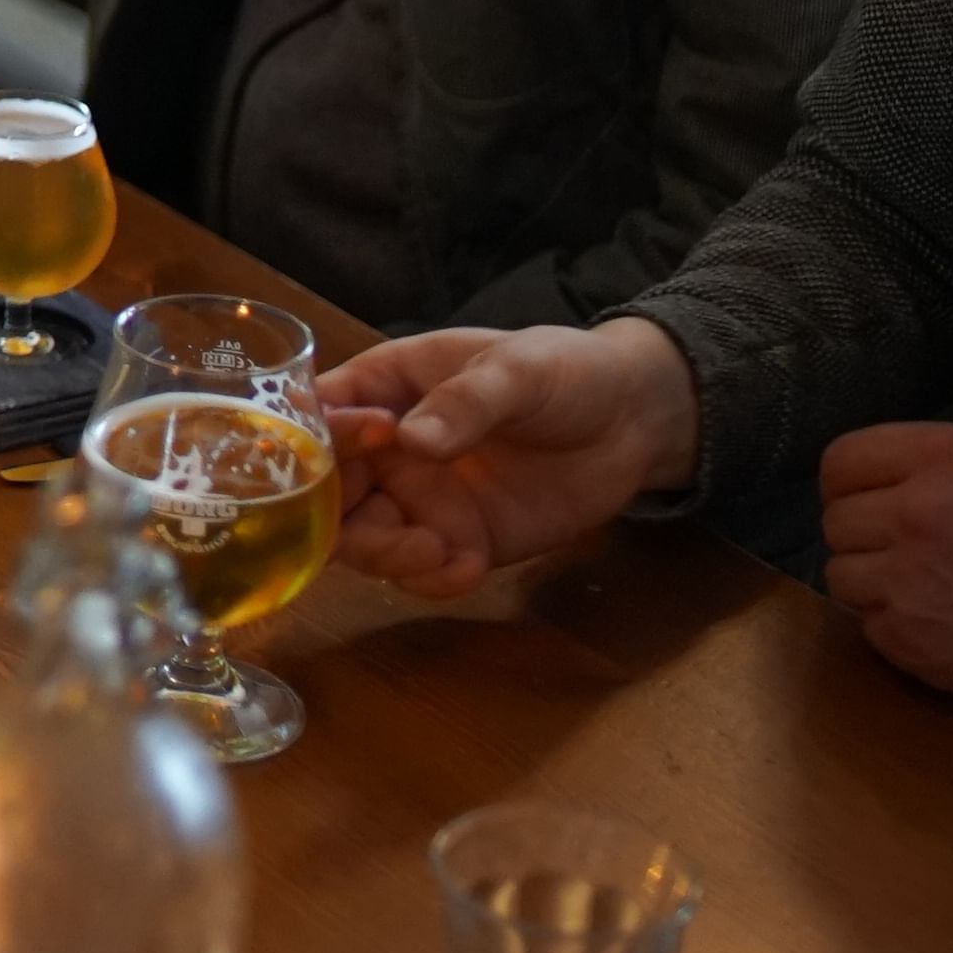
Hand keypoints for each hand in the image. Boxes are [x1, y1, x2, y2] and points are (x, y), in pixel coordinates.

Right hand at [322, 320, 699, 598]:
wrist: (634, 421)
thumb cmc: (563, 370)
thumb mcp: (515, 370)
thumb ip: (465, 403)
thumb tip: (411, 442)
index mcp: (382, 389)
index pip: (318, 417)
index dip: (320, 439)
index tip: (374, 445)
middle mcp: (386, 450)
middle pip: (325, 492)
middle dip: (340, 518)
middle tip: (395, 526)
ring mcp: (419, 500)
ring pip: (360, 541)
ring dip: (385, 556)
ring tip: (438, 552)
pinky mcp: (457, 542)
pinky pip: (418, 573)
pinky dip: (430, 581)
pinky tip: (470, 570)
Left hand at [819, 423, 952, 726]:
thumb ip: (934, 472)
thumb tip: (877, 487)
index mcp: (943, 459)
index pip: (841, 461)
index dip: (849, 484)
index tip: (865, 500)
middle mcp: (915, 513)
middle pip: (835, 522)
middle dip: (864, 537)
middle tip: (905, 553)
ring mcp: (909, 581)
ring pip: (842, 577)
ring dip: (873, 584)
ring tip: (923, 591)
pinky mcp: (913, 643)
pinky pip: (869, 627)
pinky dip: (895, 628)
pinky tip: (941, 625)